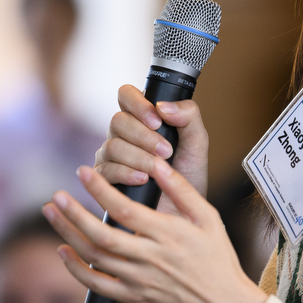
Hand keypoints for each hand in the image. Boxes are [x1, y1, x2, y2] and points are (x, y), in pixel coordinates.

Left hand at [44, 163, 267, 302]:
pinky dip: (76, 269)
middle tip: (55, 196)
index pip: (125, 210)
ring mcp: (140, 282)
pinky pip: (98, 285)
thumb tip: (156, 164)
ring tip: (51, 214)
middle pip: (102, 235)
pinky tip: (63, 251)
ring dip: (69, 234)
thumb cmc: (219, 259)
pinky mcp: (134, 300)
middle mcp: (150, 259)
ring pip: (95, 258)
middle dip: (74, 213)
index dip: (100, 190)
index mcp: (169, 235)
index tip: (82, 172)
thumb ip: (181, 190)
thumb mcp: (208, 219)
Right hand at [94, 84, 209, 211]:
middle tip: (166, 151)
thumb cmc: (189, 172)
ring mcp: (110, 155)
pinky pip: (106, 170)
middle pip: (118, 121)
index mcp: (141, 117)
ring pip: (112, 146)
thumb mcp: (197, 142)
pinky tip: (143, 179)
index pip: (126, 94)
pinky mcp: (105, 178)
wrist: (184, 208)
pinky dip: (126, 173)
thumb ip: (188, 116)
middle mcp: (122, 133)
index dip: (138, 104)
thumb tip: (163, 106)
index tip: (157, 121)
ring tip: (159, 168)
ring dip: (139, 157)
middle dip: (143, 136)